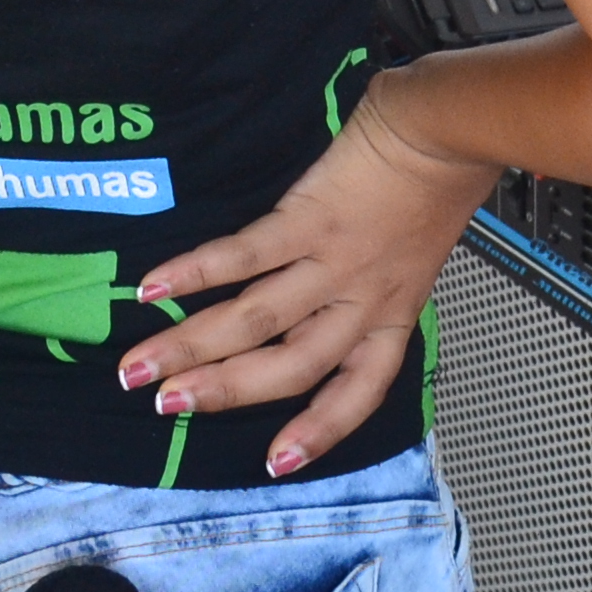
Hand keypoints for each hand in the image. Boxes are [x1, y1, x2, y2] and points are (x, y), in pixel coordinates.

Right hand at [126, 76, 502, 478]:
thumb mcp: (419, 256)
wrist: (451, 127)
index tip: (275, 464)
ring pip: (257, 322)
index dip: (318, 433)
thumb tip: (324, 303)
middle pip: (288, 368)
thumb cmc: (439, 182)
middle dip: (221, 393)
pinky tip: (153, 284)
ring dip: (191, 347)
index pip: (358, 393)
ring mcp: (335, 262)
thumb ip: (375, 286)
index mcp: (393, 315)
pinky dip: (196, 272)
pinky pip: (246, 255)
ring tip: (140, 366)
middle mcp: (362, 300)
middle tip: (165, 406)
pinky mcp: (312, 217)